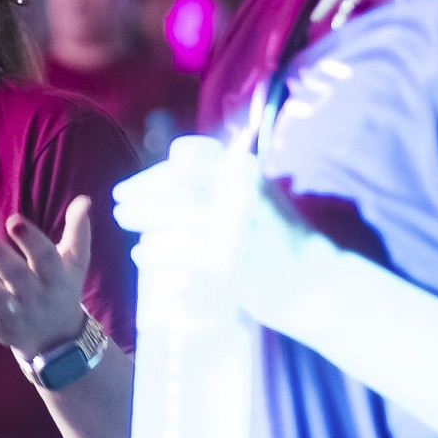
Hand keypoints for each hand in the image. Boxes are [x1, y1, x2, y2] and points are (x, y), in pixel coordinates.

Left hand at [0, 195, 94, 354]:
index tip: (13, 220)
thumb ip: (78, 231)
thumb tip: (83, 199)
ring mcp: (16, 316)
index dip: (31, 240)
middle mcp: (37, 298)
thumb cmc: (63, 289)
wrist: (57, 339)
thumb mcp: (75, 262)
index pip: (46, 258)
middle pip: (17, 277)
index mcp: (57, 278)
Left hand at [112, 135, 317, 329]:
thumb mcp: (263, 196)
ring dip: (139, 214)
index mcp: (246, 171)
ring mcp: (231, 226)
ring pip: (169, 212)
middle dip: (141, 188)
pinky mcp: (225, 261)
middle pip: (172, 180)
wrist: (317, 284)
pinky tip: (141, 253)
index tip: (148, 178)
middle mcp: (237, 191)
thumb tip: (183, 174)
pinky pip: (175, 251)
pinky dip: (153, 251)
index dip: (162, 167)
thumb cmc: (288, 241)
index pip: (190, 153)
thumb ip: (229, 183)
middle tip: (119, 197)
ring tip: (122, 218)